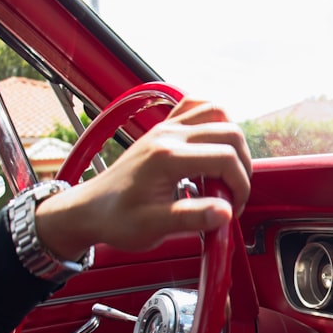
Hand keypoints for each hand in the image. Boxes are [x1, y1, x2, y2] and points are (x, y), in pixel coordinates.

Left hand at [33, 98, 251, 260]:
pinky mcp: (165, 128)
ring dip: (233, 141)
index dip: (240, 185)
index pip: (225, 158)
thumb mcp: (152, 227)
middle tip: (233, 192)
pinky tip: (213, 144)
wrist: (90, 209)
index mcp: (167, 157)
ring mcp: (166, 127)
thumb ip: (190, 218)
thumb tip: (225, 212)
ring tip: (227, 170)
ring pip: (218, 112)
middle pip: (229, 133)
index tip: (234, 208)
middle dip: (242, 165)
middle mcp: (169, 134)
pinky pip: (197, 105)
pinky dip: (214, 120)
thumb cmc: (117, 219)